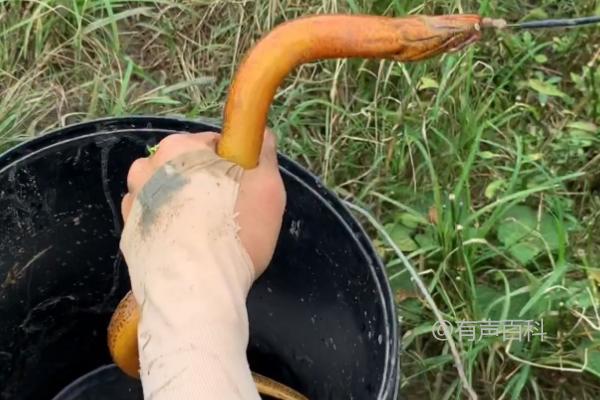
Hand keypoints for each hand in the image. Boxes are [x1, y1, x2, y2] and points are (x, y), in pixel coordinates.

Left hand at [121, 129, 285, 276]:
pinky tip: (183, 247)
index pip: (210, 143)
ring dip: (180, 203)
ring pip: (164, 193)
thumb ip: (264, 153)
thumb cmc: (236, 231)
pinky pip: (151, 222)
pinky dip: (165, 228)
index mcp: (180, 148)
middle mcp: (147, 168)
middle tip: (225, 212)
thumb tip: (261, 134)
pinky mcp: (127, 235)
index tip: (242, 186)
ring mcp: (133, 203)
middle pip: (183, 167)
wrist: (196, 289)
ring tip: (201, 233)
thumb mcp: (268, 187)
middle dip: (202, 183)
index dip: (231, 163)